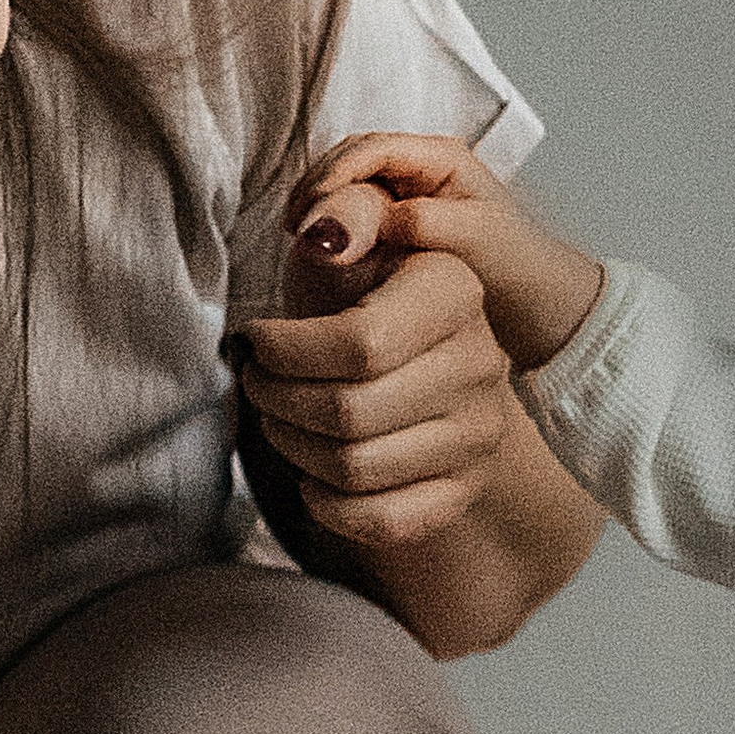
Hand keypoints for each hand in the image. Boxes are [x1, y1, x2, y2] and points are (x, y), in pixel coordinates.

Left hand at [237, 190, 524, 561]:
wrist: (413, 357)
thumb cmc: (361, 293)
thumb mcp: (351, 237)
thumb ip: (342, 213)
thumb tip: (327, 236)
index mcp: (456, 291)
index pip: (359, 344)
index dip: (286, 351)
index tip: (254, 341)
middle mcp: (480, 365)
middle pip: (349, 412)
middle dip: (278, 400)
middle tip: (257, 382)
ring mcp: (478, 433)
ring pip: (355, 468)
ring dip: (294, 448)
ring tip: (278, 418)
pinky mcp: (464, 488)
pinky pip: (384, 520)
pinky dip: (330, 505)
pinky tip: (313, 474)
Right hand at [275, 133, 606, 378]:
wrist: (540, 304)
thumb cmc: (517, 266)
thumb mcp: (475, 241)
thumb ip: (427, 224)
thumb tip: (378, 220)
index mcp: (444, 157)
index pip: (375, 148)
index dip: (336, 172)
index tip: (310, 206)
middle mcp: (423, 166)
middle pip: (352, 157)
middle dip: (319, 184)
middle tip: (293, 223)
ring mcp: (409, 191)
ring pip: (348, 181)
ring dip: (319, 201)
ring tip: (296, 234)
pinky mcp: (399, 219)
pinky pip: (355, 207)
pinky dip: (332, 221)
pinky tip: (316, 246)